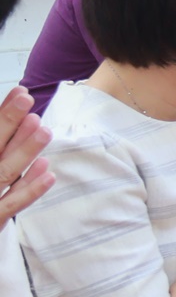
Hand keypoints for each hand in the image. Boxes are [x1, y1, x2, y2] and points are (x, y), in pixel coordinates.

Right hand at [0, 87, 52, 227]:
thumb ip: (0, 148)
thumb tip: (18, 137)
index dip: (2, 114)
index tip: (20, 91)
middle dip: (8, 122)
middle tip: (27, 98)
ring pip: (4, 172)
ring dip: (24, 151)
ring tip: (44, 129)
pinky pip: (10, 205)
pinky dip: (29, 189)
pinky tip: (49, 172)